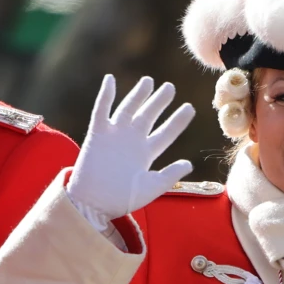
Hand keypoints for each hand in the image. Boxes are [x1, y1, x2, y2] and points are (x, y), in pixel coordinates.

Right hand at [67, 74, 195, 225]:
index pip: (166, 133)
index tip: (190, 107)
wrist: (93, 203)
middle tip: (169, 87)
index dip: (178, 121)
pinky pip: (101, 110)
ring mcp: (115, 136)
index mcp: (146, 154)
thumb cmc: (121, 199)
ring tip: (148, 80)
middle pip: (148, 116)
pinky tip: (110, 79)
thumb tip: (189, 163)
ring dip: (138, 95)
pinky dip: (105, 95)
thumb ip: (170, 175)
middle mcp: (132, 141)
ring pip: (128, 109)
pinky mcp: (97, 134)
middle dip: (159, 102)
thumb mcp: (151, 187)